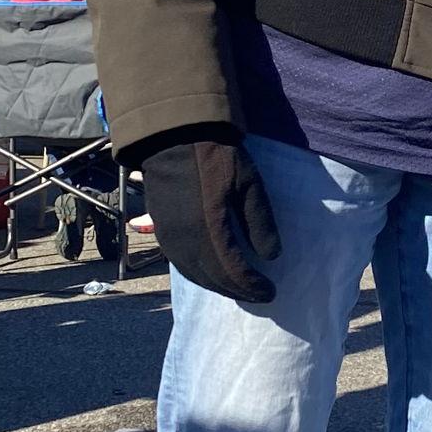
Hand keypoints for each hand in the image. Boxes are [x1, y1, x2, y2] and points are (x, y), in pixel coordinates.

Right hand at [136, 134, 282, 303]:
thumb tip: (271, 257)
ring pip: (194, 274)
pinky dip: (198, 274)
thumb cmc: (217, 157)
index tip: (270, 292)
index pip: (233, 271)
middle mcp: (186, 241)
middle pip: (212, 278)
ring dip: (216, 285)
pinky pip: (179, 263)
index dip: (252, 285)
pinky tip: (210, 273)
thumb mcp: (249, 184)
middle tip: (258, 296)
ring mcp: (169, 237)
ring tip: (237, 288)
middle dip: (236, 290)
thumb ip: (260, 222)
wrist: (174, 135)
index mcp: (210, 230)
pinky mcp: (160, 229)